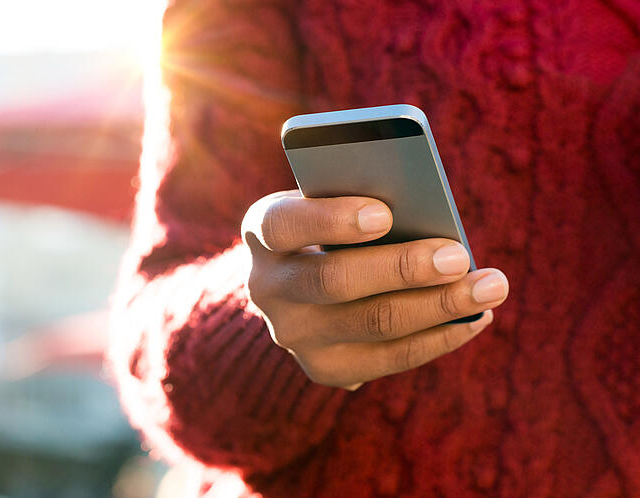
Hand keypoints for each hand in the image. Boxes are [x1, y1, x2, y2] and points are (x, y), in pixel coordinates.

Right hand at [241, 190, 508, 388]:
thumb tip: (429, 216)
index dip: (331, 220)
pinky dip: (439, 337)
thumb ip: (363, 200)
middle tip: (459, 256)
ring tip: (490, 286)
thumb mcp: (334, 201)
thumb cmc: (334, 224)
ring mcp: (293, 335)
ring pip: (372, 323)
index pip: (284, 224)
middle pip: (335, 281)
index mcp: (262, 231)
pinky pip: (390, 359)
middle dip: (403, 268)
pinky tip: (477, 318)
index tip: (385, 213)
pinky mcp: (325, 368)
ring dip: (439, 306)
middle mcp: (267, 287)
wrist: (303, 283)